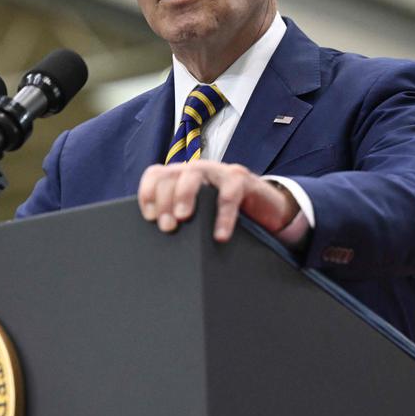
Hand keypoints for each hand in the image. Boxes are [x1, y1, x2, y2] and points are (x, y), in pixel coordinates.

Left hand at [137, 162, 297, 241]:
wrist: (266, 211)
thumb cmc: (224, 216)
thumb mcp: (199, 217)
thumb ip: (180, 221)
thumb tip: (157, 244)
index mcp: (181, 178)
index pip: (156, 175)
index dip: (148, 193)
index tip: (149, 217)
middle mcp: (197, 171)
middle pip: (172, 174)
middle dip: (164, 199)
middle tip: (167, 226)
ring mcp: (219, 172)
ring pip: (195, 172)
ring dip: (185, 194)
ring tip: (183, 218)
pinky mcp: (242, 180)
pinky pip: (229, 193)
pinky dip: (224, 215)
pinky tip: (220, 235)